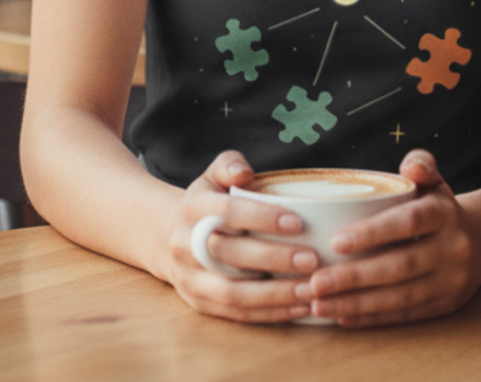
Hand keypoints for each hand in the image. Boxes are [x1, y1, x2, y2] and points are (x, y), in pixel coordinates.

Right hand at [163, 151, 317, 323]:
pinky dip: (270, 313)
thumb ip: (229, 165)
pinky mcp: (200, 304)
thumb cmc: (208, 202)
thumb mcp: (213, 176)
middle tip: (311, 259)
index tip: (297, 222)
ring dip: (275, 294)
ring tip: (310, 288)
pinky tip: (299, 306)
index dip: (261, 217)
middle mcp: (186, 245)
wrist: (169, 237)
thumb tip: (245, 173)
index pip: (227, 211)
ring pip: (233, 293)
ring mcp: (191, 278)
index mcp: (193, 207)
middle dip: (273, 258)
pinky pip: (237, 314)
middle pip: (230, 255)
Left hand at [300, 151, 480, 326]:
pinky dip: (372, 318)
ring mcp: (452, 282)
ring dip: (357, 303)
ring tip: (320, 304)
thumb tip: (410, 166)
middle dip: (356, 277)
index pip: (408, 222)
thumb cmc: (439, 207)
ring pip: (401, 297)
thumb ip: (421, 165)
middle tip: (316, 282)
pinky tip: (342, 317)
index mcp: (445, 213)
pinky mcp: (445, 306)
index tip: (335, 241)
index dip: (373, 233)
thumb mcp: (435, 181)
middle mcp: (453, 249)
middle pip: (401, 266)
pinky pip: (406, 315)